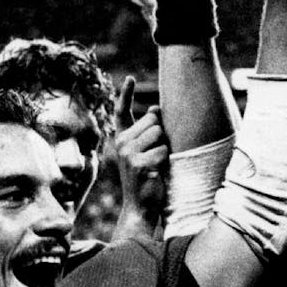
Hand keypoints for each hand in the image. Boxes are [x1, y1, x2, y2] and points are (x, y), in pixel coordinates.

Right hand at [112, 76, 168, 237]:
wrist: (141, 208)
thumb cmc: (148, 178)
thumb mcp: (147, 151)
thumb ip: (149, 131)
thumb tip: (155, 108)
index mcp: (122, 139)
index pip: (122, 111)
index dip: (125, 94)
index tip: (129, 78)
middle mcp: (121, 143)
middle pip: (153, 119)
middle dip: (161, 133)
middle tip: (155, 155)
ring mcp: (127, 153)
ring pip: (159, 133)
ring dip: (164, 148)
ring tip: (156, 164)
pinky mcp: (138, 163)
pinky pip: (163, 150)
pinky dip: (165, 161)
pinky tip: (157, 173)